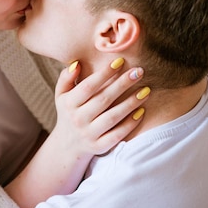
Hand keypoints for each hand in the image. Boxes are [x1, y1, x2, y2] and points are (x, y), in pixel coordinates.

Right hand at [4, 58, 148, 207]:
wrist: (67, 145)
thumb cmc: (69, 112)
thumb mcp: (61, 95)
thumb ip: (66, 77)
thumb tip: (77, 63)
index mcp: (69, 103)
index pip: (88, 86)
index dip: (104, 73)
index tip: (120, 61)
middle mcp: (78, 119)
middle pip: (103, 99)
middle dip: (122, 84)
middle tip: (139, 71)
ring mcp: (89, 134)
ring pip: (113, 117)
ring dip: (131, 103)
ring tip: (146, 90)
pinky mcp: (99, 146)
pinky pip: (117, 135)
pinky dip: (130, 124)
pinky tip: (142, 111)